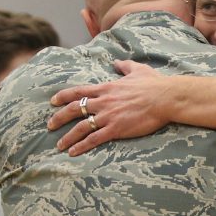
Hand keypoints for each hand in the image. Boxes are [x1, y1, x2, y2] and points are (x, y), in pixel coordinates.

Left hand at [47, 60, 170, 155]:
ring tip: (59, 145)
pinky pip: (94, 139)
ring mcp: (108, 116)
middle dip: (59, 118)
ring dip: (68, 137)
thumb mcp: (138, 70)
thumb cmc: (154, 84)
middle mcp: (103, 102)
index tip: (52, 101)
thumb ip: (125, 66)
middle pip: (74, 109)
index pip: (79, 91)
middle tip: (49, 125)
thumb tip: (117, 62)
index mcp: (107, 88)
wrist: (165, 98)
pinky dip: (81, 146)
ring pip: (81, 127)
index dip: (63, 96)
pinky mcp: (116, 129)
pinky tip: (73, 152)